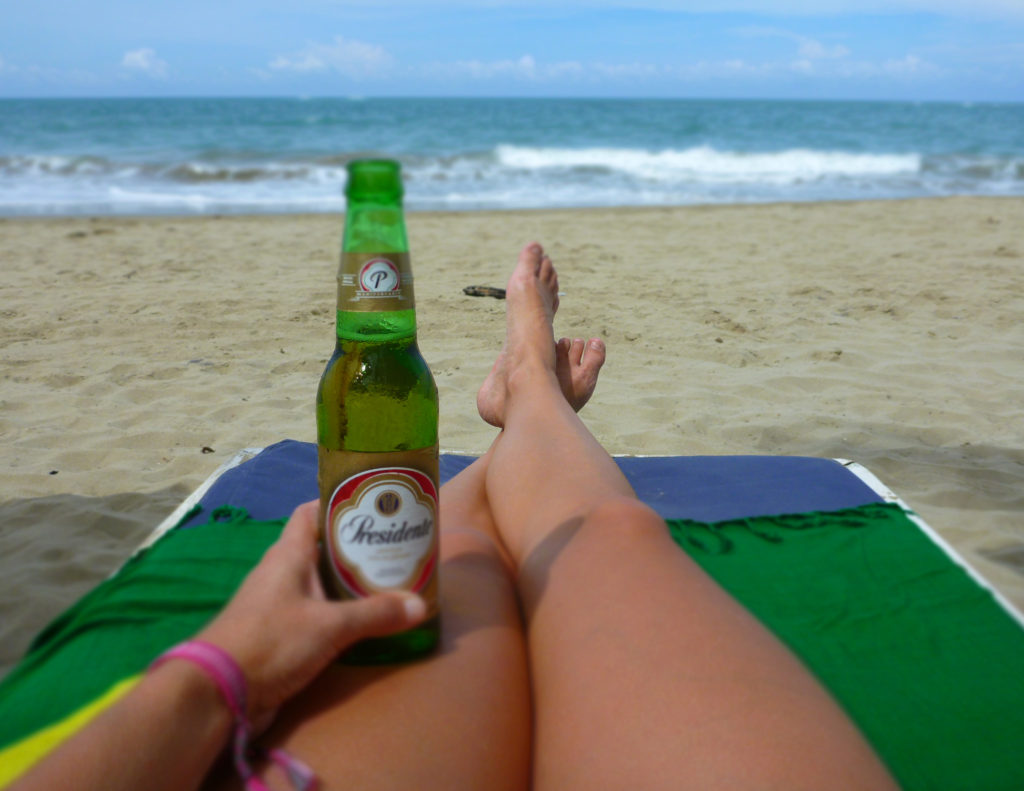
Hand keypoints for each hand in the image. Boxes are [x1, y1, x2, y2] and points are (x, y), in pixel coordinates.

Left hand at [196, 500, 425, 725]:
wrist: (220, 693)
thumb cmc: (272, 641)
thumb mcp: (331, 626)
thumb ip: (375, 614)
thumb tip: (420, 605)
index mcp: (288, 554)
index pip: (311, 513)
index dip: (339, 504)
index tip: (373, 507)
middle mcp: (281, 572)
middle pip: (322, 548)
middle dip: (356, 548)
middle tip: (395, 549)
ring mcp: (277, 604)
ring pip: (319, 582)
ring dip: (348, 583)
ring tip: (388, 582)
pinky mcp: (278, 633)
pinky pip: (314, 612)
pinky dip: (338, 612)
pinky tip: (363, 621)